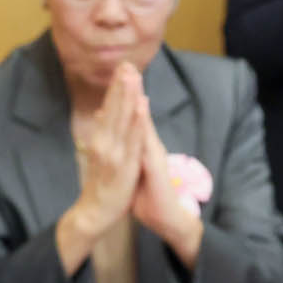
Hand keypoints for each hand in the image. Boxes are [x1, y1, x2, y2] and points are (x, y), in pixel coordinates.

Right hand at [58, 65, 147, 264]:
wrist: (94, 213)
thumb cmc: (101, 185)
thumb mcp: (100, 155)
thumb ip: (103, 133)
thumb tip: (101, 113)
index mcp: (100, 138)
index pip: (110, 107)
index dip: (117, 86)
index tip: (123, 66)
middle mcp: (104, 142)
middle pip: (115, 109)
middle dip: (122, 85)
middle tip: (128, 63)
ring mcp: (114, 153)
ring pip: (123, 120)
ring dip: (128, 97)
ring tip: (134, 77)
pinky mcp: (124, 166)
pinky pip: (133, 140)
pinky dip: (137, 122)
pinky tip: (142, 106)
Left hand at [124, 83, 204, 263]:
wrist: (166, 218)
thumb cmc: (148, 196)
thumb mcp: (133, 169)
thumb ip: (128, 151)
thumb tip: (117, 137)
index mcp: (141, 147)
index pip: (132, 117)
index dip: (125, 96)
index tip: (119, 74)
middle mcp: (147, 146)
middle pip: (138, 113)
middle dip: (132, 88)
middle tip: (126, 64)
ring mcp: (152, 153)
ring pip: (143, 122)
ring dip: (139, 98)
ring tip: (134, 77)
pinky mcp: (155, 164)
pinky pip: (147, 141)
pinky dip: (143, 124)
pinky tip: (142, 107)